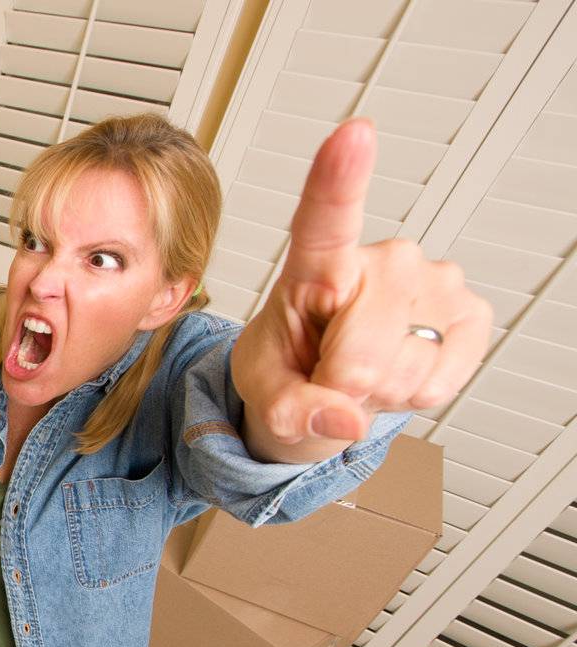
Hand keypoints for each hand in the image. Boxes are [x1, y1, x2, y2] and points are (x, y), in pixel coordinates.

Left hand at [231, 117, 491, 455]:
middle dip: (341, 381)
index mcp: (317, 263)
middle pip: (361, 352)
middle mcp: (384, 259)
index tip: (354, 134)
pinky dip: (416, 394)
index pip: (327, 217)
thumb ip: (288, 409)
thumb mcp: (265, 392)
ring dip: (378, 389)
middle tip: (330, 369)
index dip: (341, 177)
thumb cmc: (289, 364)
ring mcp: (434, 280)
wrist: (327, 384)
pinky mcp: (471, 313)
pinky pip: (439, 382)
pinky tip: (400, 370)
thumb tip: (341, 421)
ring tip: (362, 368)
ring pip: (402, 370)